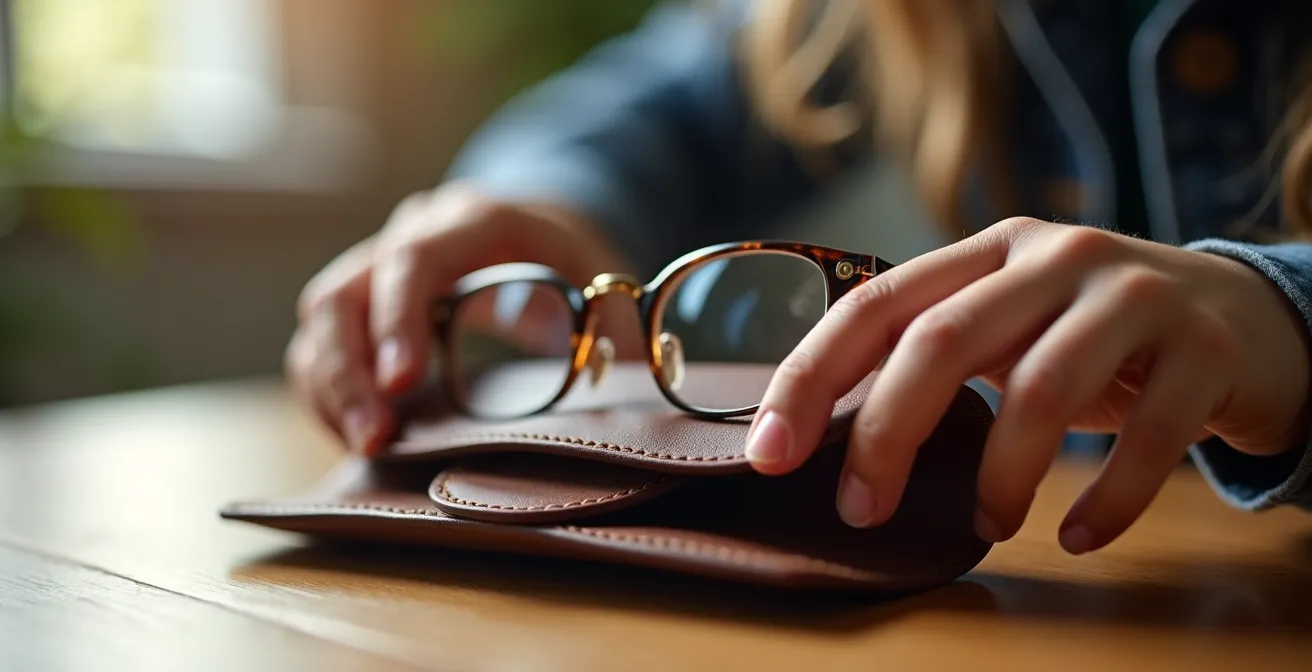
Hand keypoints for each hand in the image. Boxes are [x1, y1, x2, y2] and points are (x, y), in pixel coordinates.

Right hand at [285, 182, 633, 455]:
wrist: (536, 228)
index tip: (404, 384)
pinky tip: (356, 432)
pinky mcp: (362, 303)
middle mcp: (410, 234)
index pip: (412, 260)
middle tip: (374, 435)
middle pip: (342, 294)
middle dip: (350, 371)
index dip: (399, 320)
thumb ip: (615, 323)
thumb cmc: (568, 255)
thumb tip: (630, 380)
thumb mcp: (604, 274)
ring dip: (332, 388)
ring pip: (321, 323)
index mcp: (470, 219)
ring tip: (366, 444)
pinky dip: (328, 391)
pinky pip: (319, 345)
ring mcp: (376, 266)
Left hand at [745, 218, 1310, 553]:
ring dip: (1000, 475)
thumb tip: (824, 428)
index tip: (769, 452)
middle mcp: (1055, 256)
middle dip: (885, 434)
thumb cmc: (1097, 336)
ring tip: (986, 524)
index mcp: (988, 250)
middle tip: (860, 510)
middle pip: (941, 341)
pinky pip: (1146, 436)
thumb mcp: (1012, 323)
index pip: (875, 304)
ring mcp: (1134, 296)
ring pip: (1041, 388)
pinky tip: (1078, 536)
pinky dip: (1106, 500)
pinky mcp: (1206, 348)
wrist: (1249, 318)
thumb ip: (933, 353)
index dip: (811, 378)